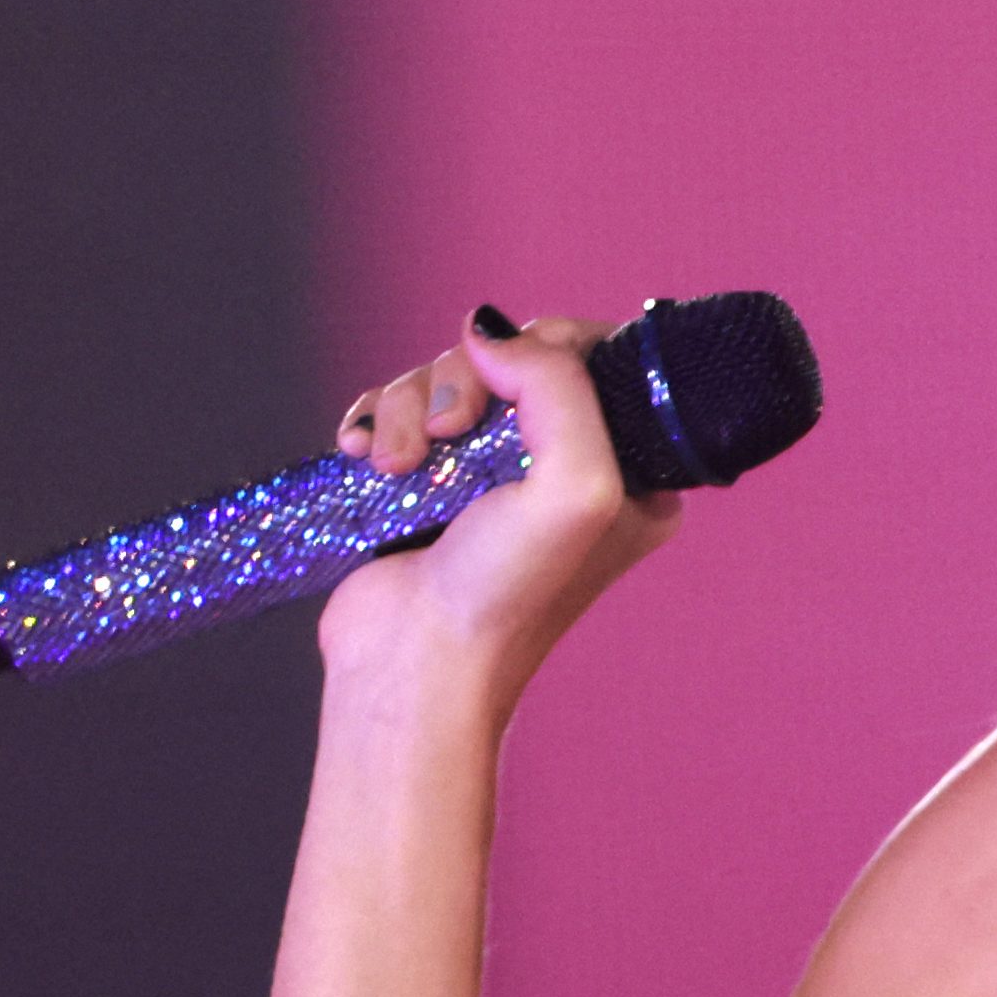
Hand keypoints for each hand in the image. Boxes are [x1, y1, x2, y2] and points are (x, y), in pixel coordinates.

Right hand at [317, 307, 682, 708]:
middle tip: (449, 434)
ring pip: (449, 382)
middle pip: (515, 362)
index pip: (604, 360)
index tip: (513, 366)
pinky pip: (402, 410)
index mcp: (631, 472)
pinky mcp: (429, 484)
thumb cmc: (509, 594)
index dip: (551, 342)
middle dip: (467, 380)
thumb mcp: (574, 485)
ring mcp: (493, 476)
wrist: (414, 665)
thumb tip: (489, 330)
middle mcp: (566, 469)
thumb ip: (558, 386)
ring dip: (411, 407)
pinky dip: (378, 421)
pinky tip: (364, 454)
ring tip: (395, 464)